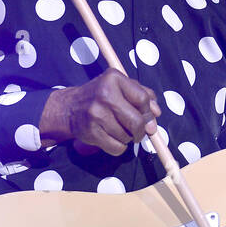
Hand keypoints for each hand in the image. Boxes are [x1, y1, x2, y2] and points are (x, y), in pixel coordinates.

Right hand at [40, 70, 160, 154]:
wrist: (70, 108)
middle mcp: (104, 94)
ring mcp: (96, 114)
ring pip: (127, 136)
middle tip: (138, 132)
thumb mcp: (121, 87)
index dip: (148, 113)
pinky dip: (118, 147)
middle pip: (137, 122)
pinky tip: (111, 138)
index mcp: (114, 78)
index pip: (142, 99)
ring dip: (127, 138)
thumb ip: (143, 95)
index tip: (148, 119)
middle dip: (141, 131)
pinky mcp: (90, 132)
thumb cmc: (101, 96)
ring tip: (118, 129)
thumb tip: (156, 114)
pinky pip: (117, 148)